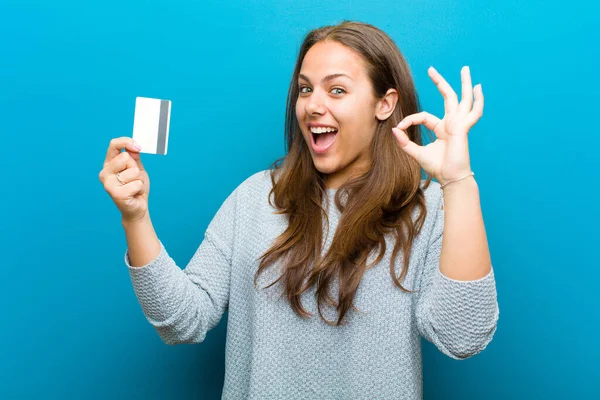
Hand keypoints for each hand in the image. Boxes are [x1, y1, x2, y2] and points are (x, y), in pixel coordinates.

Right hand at [98, 137, 149, 222]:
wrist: (138, 207)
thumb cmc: (136, 187)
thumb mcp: (137, 168)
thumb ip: (134, 156)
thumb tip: (133, 145)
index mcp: (109, 164)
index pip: (114, 145)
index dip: (126, 142)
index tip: (138, 146)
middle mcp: (105, 173)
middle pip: (125, 157)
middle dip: (135, 167)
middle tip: (134, 178)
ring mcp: (109, 184)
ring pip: (133, 171)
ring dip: (139, 179)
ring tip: (134, 187)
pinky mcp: (116, 194)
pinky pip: (136, 184)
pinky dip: (140, 188)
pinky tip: (134, 194)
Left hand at [392, 66, 482, 185]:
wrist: (450, 178)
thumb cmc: (437, 167)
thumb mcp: (416, 153)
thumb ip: (405, 142)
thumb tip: (393, 130)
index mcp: (441, 128)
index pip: (423, 116)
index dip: (410, 119)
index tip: (399, 127)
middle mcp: (451, 123)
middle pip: (447, 98)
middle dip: (439, 82)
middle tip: (431, 69)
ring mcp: (459, 124)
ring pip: (462, 99)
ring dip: (464, 83)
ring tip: (465, 69)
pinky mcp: (463, 128)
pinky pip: (474, 112)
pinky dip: (478, 100)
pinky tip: (479, 88)